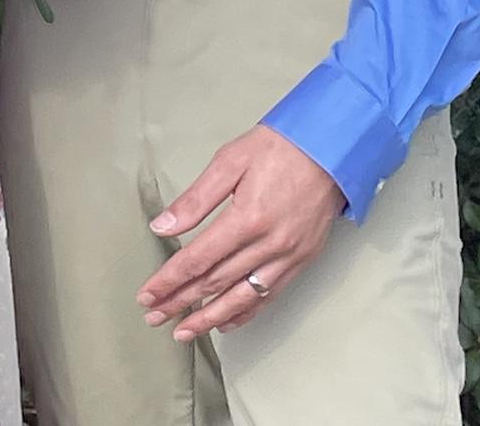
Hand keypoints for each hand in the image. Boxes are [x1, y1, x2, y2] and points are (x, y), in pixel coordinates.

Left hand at [137, 126, 343, 340]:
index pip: (198, 259)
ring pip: (242, 297)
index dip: (169, 280)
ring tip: (183, 332)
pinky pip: (268, 295)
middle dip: (181, 302)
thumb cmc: (277, 147)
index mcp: (247, 218)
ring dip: (209, 318)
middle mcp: (268, 245)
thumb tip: (161, 227)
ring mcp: (288, 257)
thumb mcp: (230, 160)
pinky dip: (244, 313)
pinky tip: (225, 322)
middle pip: (216, 282)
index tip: (147, 295)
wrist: (331, 148)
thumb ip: (196, 199)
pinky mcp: (302, 260)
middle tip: (154, 317)